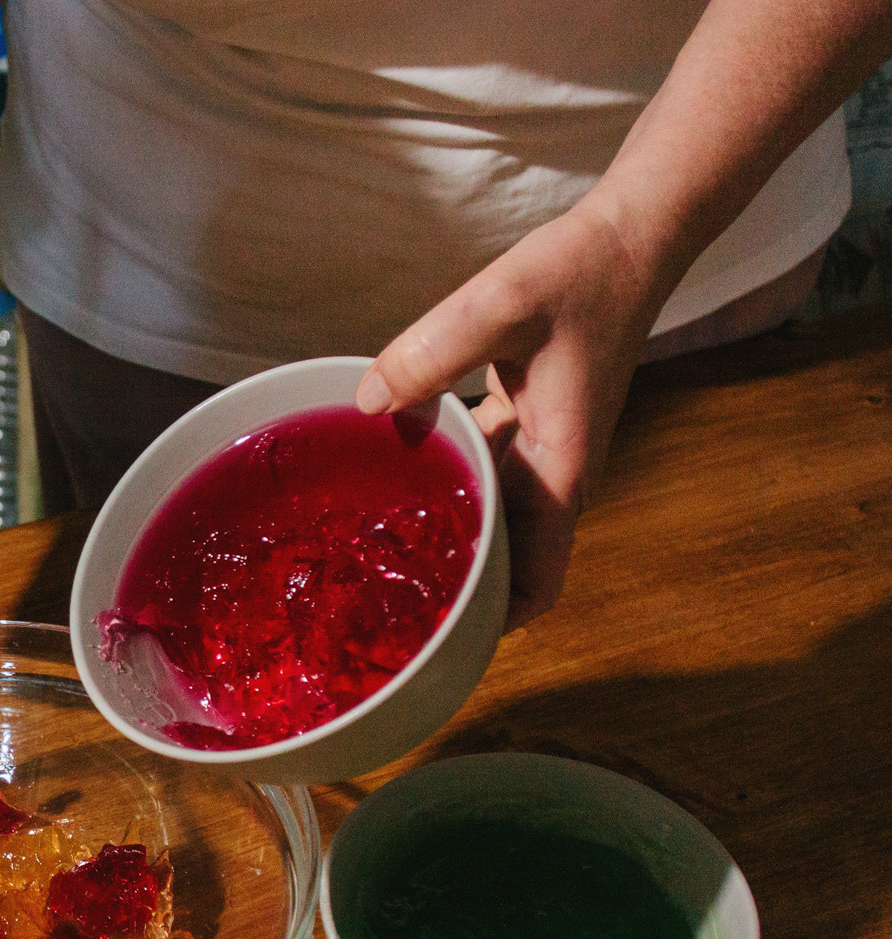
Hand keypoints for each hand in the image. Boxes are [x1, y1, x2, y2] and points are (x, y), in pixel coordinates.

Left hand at [355, 195, 670, 627]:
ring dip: (447, 533)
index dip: (495, 622)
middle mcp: (554, 471)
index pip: (538, 579)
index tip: (437, 642)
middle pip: (506, 560)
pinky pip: (481, 469)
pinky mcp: (525, 422)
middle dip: (455, 586)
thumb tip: (368, 405)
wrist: (630, 236)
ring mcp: (541, 448)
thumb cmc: (581, 272)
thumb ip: (431, 352)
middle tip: (379, 604)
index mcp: (561, 469)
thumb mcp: (500, 304)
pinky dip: (446, 479)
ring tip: (370, 551)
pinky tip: (389, 469)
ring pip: (490, 515)